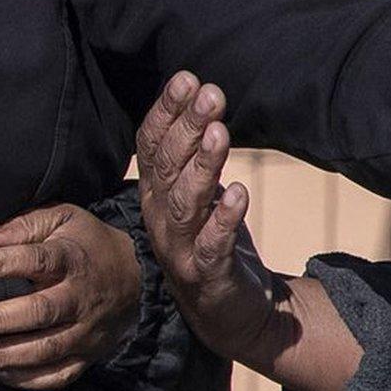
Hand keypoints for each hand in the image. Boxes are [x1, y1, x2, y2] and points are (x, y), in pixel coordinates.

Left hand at [0, 204, 139, 389]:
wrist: (138, 278)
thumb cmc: (86, 244)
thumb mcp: (64, 218)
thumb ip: (25, 225)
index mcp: (72, 259)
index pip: (37, 260)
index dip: (3, 264)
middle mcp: (80, 299)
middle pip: (39, 312)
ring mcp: (86, 332)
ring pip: (45, 350)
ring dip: (3, 356)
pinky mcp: (88, 356)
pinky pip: (59, 375)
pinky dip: (29, 380)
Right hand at [134, 72, 278, 362]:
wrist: (229, 313)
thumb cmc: (212, 240)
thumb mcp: (198, 191)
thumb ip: (193, 150)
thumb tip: (199, 91)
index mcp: (155, 193)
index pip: (151, 145)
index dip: (166, 112)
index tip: (186, 78)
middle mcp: (160, 218)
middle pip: (168, 167)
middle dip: (187, 127)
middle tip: (210, 93)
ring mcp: (181, 248)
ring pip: (185, 203)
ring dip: (202, 166)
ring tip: (219, 132)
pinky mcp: (208, 276)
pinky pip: (212, 246)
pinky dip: (223, 220)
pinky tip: (239, 193)